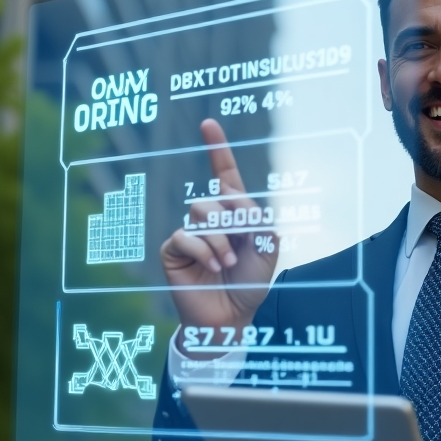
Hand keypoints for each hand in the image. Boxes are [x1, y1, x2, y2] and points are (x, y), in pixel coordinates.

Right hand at [160, 119, 276, 351]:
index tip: (208, 124)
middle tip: (242, 247)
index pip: (224, 174)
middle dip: (234, 220)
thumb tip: (234, 201)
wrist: (232, 315)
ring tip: (228, 263)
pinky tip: (214, 268)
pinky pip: (185, 236)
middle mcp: (210, 219)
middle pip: (216, 197)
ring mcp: (190, 232)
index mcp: (234, 213)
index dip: (217, 149)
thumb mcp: (267, 248)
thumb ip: (258, 219)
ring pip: (201, 213)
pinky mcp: (173, 250)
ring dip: (221, 240)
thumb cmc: (250, 283)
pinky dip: (204, 251)